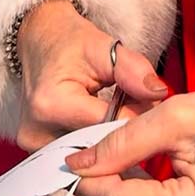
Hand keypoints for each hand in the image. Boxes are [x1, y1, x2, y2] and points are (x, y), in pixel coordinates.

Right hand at [15, 0, 168, 150]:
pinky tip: (103, 122)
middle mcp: (37, 133)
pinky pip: (78, 153)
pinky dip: (95, 140)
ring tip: (118, 109)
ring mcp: (35, 146)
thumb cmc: (69, 42)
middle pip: (99, 144)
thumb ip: (133, 69)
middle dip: (124, 126)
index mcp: (53, 105)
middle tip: (137, 102)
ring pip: (91, 153)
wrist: (40, 42)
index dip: (136, 114)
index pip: (109, 126)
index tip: (150, 100)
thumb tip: (159, 94)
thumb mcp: (104, 46)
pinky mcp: (38, 151)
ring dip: (110, 136)